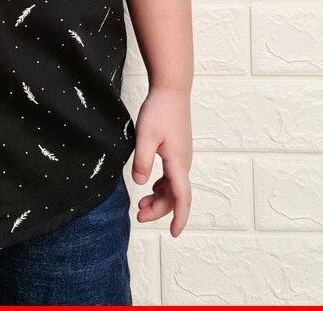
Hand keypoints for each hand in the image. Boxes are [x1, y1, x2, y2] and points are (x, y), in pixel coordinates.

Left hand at [130, 87, 192, 236]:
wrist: (172, 89)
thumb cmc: (159, 110)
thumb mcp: (145, 136)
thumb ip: (143, 161)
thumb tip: (141, 184)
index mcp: (178, 163)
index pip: (182, 197)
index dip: (179, 217)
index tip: (174, 233)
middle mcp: (183, 163)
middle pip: (175, 195)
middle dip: (159, 210)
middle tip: (138, 215)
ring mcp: (182, 156)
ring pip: (174, 186)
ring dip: (160, 199)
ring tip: (140, 205)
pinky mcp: (177, 150)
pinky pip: (172, 176)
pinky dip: (162, 187)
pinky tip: (151, 187)